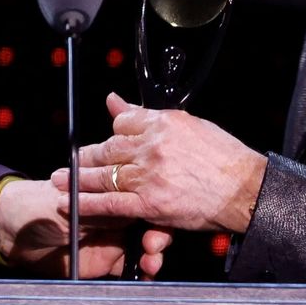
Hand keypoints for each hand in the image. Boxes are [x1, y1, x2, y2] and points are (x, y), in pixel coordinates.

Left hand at [0, 176, 173, 278]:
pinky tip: (144, 278)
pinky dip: (140, 274)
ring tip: (150, 266)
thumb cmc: (39, 206)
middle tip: (153, 250)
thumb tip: (134, 209)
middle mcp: (117, 217)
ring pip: (144, 250)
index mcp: (111, 195)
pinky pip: (129, 270)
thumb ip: (103, 210)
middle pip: (149, 228)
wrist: (13, 233)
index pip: (143, 203)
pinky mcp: (105, 263)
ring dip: (152, 258)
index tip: (156, 229)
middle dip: (158, 240)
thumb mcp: (73, 204)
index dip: (155, 215)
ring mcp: (113, 241)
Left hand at [51, 93, 267, 233]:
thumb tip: (114, 100)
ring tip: (60, 180)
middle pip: (108, 148)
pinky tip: (73, 204)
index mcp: (162, 123)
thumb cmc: (224, 158)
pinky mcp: (149, 202)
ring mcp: (148, 175)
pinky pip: (111, 203)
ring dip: (78, 179)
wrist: (245, 189)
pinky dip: (88, 204)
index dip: (112, 133)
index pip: (123, 123)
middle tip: (70, 161)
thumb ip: (147, 116)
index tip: (104, 141)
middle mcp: (152, 146)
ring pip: (104, 175)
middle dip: (86, 157)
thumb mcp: (188, 125)